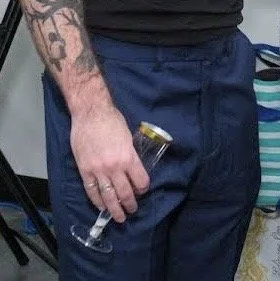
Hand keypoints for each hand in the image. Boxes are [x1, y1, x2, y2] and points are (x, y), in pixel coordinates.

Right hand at [71, 104, 149, 221]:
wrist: (91, 114)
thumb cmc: (112, 121)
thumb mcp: (128, 137)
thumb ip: (130, 154)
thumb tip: (133, 167)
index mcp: (128, 157)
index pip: (140, 180)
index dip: (143, 188)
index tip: (143, 191)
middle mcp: (114, 167)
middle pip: (125, 192)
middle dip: (130, 204)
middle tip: (132, 210)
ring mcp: (98, 170)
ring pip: (108, 196)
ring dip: (114, 208)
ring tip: (119, 217)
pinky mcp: (84, 170)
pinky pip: (91, 190)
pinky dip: (96, 201)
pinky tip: (101, 207)